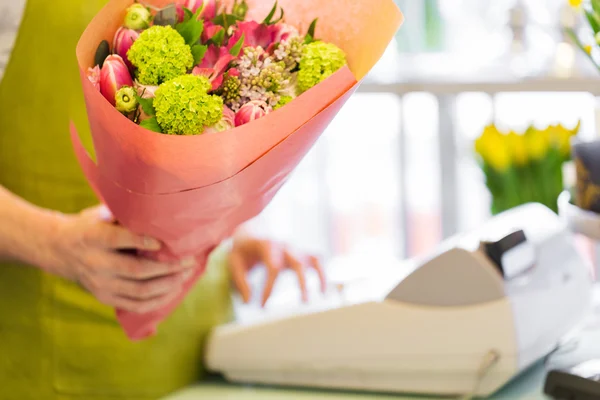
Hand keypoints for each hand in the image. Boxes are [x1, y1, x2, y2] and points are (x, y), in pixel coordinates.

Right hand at [45, 205, 194, 313]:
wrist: (60, 249)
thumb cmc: (90, 226)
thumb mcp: (98, 213)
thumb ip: (120, 212)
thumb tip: (150, 206)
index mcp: (92, 237)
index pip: (118, 240)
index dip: (141, 241)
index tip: (163, 242)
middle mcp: (95, 263)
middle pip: (136, 270)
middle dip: (168, 268)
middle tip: (189, 262)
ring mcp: (100, 284)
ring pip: (139, 291)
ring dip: (167, 285)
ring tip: (185, 275)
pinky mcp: (105, 298)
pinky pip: (135, 305)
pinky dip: (157, 301)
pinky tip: (173, 291)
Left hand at [228, 231, 326, 306]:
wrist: (252, 228)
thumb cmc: (243, 248)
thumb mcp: (234, 261)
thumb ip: (241, 281)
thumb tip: (248, 302)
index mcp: (267, 245)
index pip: (273, 267)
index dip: (269, 288)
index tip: (262, 306)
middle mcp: (285, 245)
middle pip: (298, 262)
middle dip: (303, 282)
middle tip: (305, 302)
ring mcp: (295, 248)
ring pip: (312, 259)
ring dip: (319, 276)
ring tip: (323, 295)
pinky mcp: (301, 252)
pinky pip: (317, 260)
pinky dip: (323, 273)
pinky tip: (324, 290)